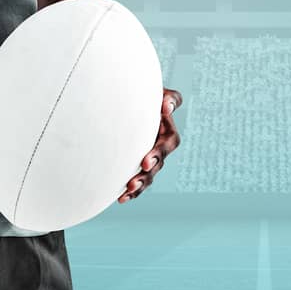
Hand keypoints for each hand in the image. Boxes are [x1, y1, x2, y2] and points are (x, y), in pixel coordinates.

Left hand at [118, 87, 181, 202]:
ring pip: (149, 175)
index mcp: (165, 129)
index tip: (145, 158)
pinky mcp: (136, 164)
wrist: (123, 100)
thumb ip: (167, 97)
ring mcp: (148, 156)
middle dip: (150, 170)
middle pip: (159, 162)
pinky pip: (137, 181)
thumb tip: (166, 106)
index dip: (160, 151)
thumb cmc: (142, 92)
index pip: (169, 141)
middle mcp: (159, 145)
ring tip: (129, 189)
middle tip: (138, 175)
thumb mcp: (155, 91)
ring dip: (141, 184)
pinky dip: (131, 192)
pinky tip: (121, 199)